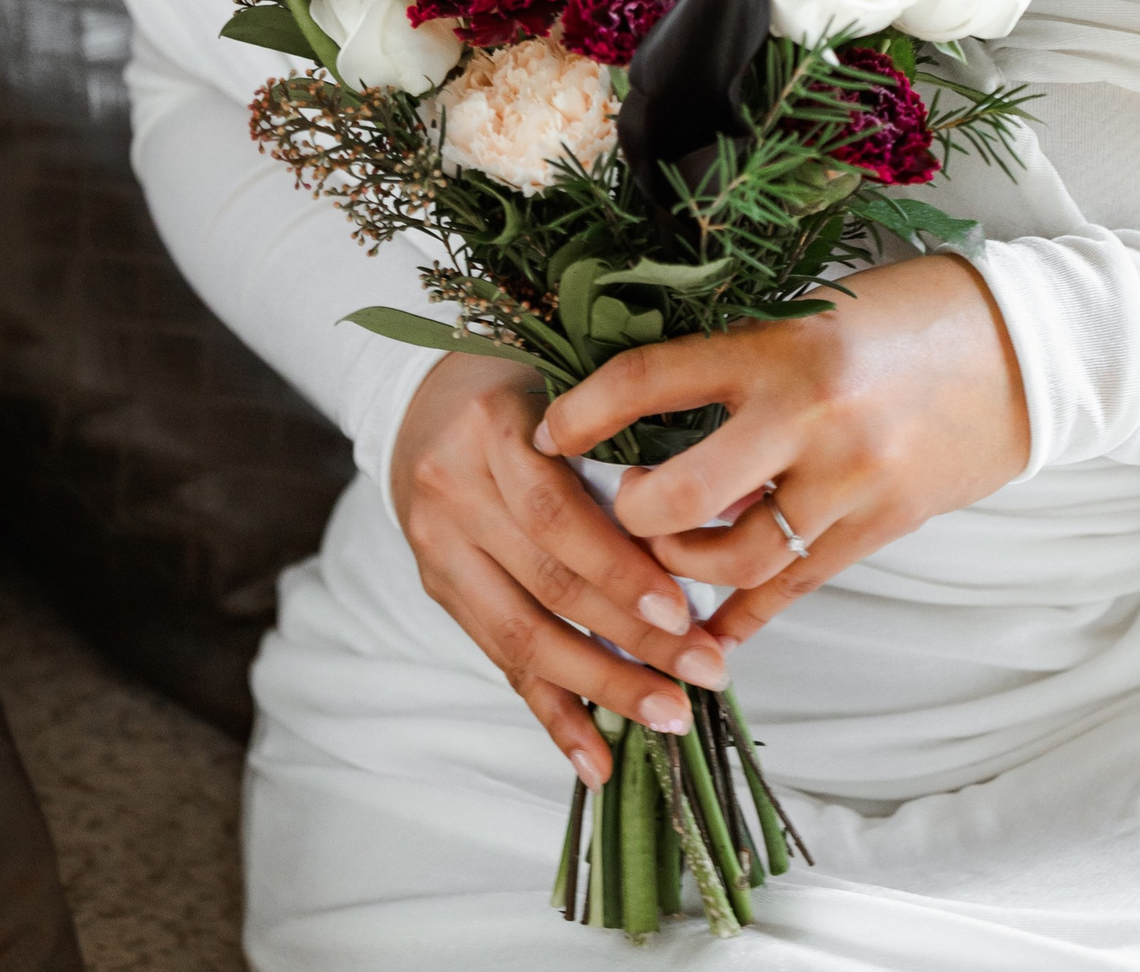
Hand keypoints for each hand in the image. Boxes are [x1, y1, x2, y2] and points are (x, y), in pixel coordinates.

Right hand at [389, 351, 730, 786]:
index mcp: (491, 429)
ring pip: (523, 636)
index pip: (557, 515)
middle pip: (549, 583)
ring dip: (602, 686)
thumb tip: (717, 510)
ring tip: (669, 716)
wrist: (422, 399)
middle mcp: (453, 491)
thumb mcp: (565, 381)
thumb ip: (619, 435)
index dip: (621, 569)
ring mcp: (439, 547)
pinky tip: (595, 759)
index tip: (686, 611)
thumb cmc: (523, 382)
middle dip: (632, 639)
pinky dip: (550, 713)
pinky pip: (498, 660)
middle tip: (704, 673)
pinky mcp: (438, 589)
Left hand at [538, 254, 1029, 648]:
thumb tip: (655, 393)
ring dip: (683, 568)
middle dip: (630, 513)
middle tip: (614, 503)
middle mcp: (810, 421)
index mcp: (784, 346)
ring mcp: (849, 484)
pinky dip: (743, 616)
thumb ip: (748, 352)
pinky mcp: (879, 528)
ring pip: (735, 561)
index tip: (548, 429)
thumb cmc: (914, 309)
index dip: (584, 412)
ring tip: (663, 549)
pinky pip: (794, 588)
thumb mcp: (819, 308)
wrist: (1028, 349)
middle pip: (681, 497)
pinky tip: (708, 632)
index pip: (652, 381)